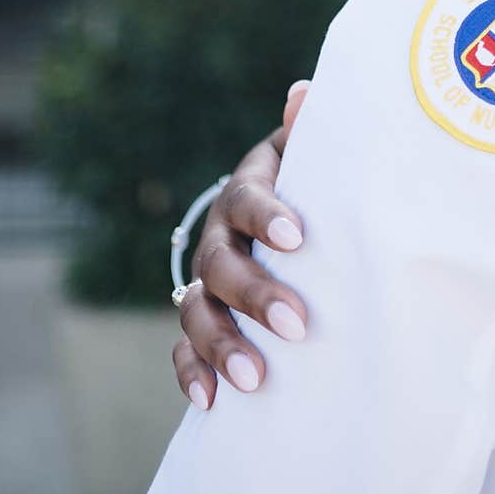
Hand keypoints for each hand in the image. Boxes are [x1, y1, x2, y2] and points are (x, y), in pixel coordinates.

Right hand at [173, 80, 310, 409]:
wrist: (273, 212)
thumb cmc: (306, 181)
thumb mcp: (309, 153)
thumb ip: (311, 129)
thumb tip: (305, 92)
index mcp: (247, 191)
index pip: (249, 199)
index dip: (269, 216)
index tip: (299, 238)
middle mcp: (217, 236)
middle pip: (220, 265)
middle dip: (254, 294)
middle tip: (296, 324)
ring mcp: (203, 281)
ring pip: (196, 311)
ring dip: (222, 343)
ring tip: (253, 378)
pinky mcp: (200, 318)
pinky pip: (184, 348)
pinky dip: (192, 373)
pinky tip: (211, 401)